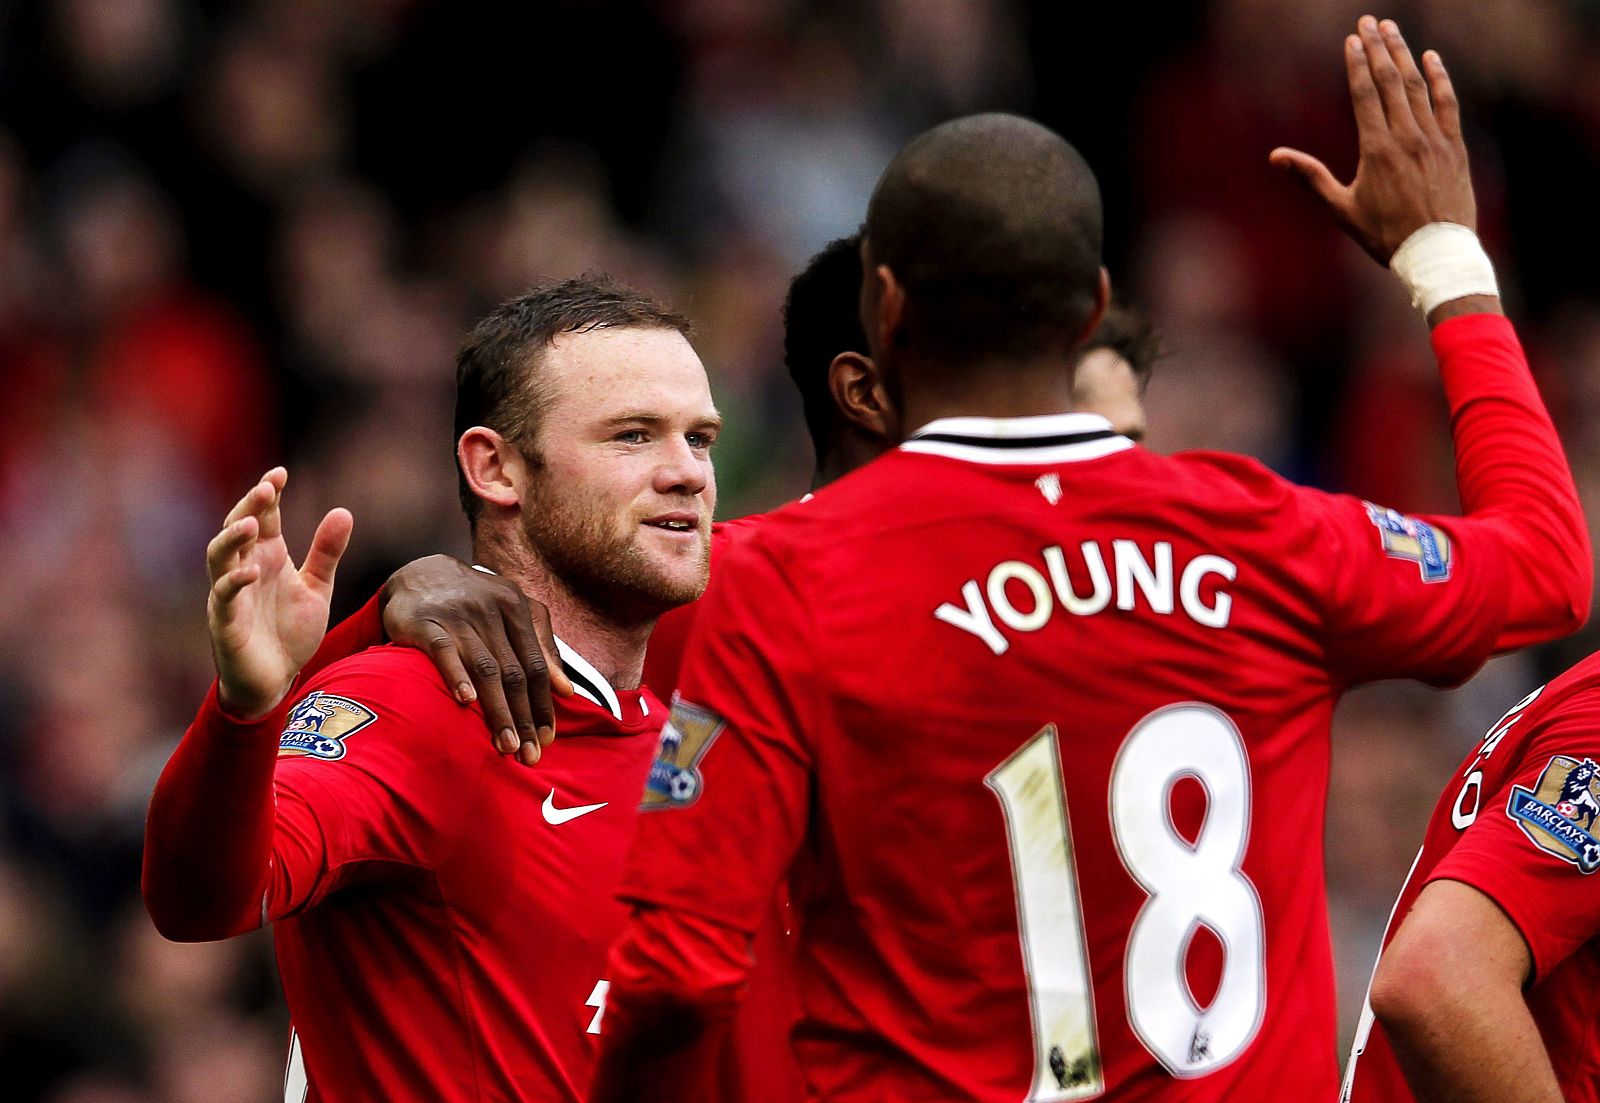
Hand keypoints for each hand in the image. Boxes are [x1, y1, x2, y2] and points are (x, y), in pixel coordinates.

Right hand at [207, 468, 353, 720]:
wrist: (275, 682)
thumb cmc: (289, 633)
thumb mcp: (317, 588)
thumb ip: (327, 553)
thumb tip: (344, 511)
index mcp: (266, 557)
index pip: (262, 517)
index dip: (267, 494)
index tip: (280, 473)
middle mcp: (245, 570)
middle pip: (238, 528)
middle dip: (249, 506)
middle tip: (266, 488)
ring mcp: (231, 595)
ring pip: (219, 558)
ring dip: (232, 538)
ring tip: (252, 522)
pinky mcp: (226, 623)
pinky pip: (224, 598)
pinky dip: (233, 583)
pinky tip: (249, 571)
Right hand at [382, 555, 573, 765]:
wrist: (419, 574)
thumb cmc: (474, 602)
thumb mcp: (511, 614)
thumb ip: (540, 647)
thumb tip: (565, 690)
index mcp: (515, 607)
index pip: (535, 665)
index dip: (543, 704)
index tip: (548, 739)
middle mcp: (489, 610)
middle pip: (514, 672)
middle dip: (524, 717)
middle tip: (529, 754)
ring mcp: (457, 615)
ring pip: (485, 667)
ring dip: (498, 710)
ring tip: (505, 744)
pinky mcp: (424, 622)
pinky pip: (444, 651)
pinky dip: (456, 676)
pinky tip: (466, 702)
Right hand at [1270, 16, 1473, 263]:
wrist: (1436, 252)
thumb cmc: (1384, 236)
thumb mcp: (1341, 209)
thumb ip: (1310, 177)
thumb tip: (1276, 156)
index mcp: (1377, 150)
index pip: (1364, 94)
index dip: (1357, 64)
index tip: (1352, 40)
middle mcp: (1407, 137)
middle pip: (1391, 81)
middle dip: (1378, 47)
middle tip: (1369, 21)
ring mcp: (1434, 139)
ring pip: (1418, 86)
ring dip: (1404, 54)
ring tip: (1392, 30)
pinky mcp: (1454, 146)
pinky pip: (1447, 103)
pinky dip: (1439, 78)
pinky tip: (1431, 58)